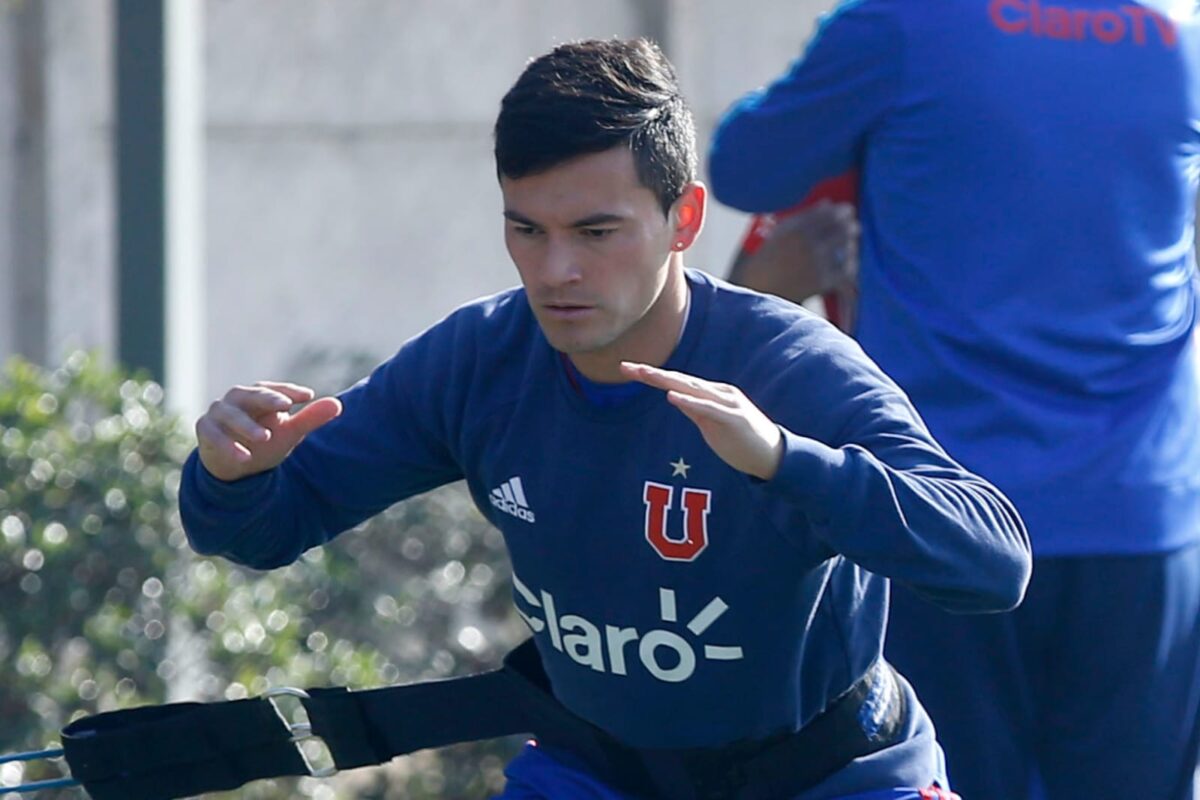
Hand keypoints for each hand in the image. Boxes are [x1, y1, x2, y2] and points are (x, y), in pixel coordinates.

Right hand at [196, 381, 341, 481]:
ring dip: (247, 426)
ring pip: (230, 414)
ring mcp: (218, 414)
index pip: (273, 389)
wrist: (237, 465)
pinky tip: (244, 458)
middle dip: (267, 398)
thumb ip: (310, 418)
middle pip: (250, 394)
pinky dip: (227, 445)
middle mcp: (236, 400)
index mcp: (258, 395)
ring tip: (265, 438)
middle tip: (285, 406)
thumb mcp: (290, 432)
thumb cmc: (265, 441)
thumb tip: (338, 405)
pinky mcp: (205, 431)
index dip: (289, 390)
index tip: (308, 396)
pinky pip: (213, 435)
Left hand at [621, 362, 782, 479]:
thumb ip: (695, 411)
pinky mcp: (734, 419)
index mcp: (711, 394)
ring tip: (644, 374)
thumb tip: (675, 398)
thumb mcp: (711, 425)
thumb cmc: (741, 441)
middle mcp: (718, 393)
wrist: (772, 456)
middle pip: (679, 380)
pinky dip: (689, 402)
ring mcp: (727, 404)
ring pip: (691, 388)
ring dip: (666, 381)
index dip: (653, 376)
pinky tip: (671, 396)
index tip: (628, 370)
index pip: (677, 382)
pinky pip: (707, 409)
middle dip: (652, 374)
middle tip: (626, 366)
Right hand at [729, 201, 858, 308]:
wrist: (759, 291)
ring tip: (852, 243)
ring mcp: (816, 262)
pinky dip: (849, 266)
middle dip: (850, 226)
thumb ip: (803, 216)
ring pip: (845, 248)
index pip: (828, 213)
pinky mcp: (821, 281)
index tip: (848, 210)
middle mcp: (807, 243)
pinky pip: (845, 270)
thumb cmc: (767, 259)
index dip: (842, 210)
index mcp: (795, 228)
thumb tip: (828, 202)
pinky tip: (849, 264)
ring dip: (851, 244)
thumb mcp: (779, 232)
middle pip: (840, 228)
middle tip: (854, 226)